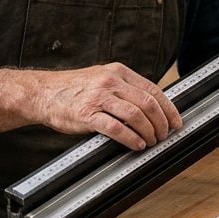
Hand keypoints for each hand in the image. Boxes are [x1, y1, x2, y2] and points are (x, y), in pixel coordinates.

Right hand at [37, 63, 181, 150]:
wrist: (42, 93)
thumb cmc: (72, 89)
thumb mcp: (101, 78)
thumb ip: (123, 88)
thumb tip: (150, 108)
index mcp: (118, 72)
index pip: (153, 90)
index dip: (169, 108)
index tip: (176, 121)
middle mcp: (111, 82)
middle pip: (148, 103)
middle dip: (161, 123)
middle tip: (164, 135)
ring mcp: (99, 97)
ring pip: (136, 116)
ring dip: (149, 132)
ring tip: (151, 142)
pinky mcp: (88, 114)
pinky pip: (116, 128)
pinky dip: (131, 138)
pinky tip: (136, 145)